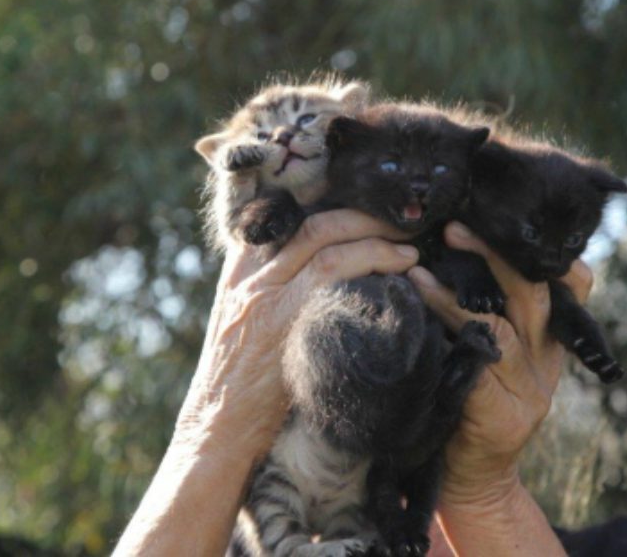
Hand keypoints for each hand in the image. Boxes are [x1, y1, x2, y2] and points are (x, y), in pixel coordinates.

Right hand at [172, 209, 418, 459]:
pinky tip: (395, 280)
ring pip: (325, 244)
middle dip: (363, 217)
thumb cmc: (238, 382)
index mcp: (239, 272)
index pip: (280, 214)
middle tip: (397, 223)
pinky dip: (369, 271)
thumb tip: (320, 266)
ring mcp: (266, 297)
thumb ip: (269, 289)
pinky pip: (332, 280)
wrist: (218, 427)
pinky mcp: (285, 323)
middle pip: (312, 223)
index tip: (359, 200)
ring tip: (407, 252)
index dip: (325, 200)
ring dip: (375, 243)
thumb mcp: (241, 322)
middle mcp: (251, 277)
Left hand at [407, 221, 590, 532]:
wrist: (466, 479)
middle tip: (454, 225)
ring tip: (419, 268)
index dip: (548, 248)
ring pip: (501, 322)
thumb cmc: (463, 404)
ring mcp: (528, 389)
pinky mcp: (503, 414)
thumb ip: (485, 311)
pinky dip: (445, 327)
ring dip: (457, 291)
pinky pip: (476, 360)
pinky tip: (417, 305)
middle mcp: (545, 361)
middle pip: (535, 291)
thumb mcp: (485, 353)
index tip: (508, 215)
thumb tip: (449, 248)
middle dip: (495, 252)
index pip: (572, 283)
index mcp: (548, 341)